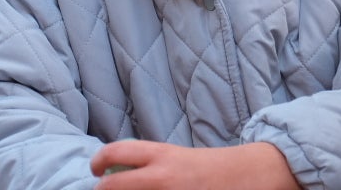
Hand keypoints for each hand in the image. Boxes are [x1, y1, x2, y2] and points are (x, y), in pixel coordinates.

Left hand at [90, 140, 299, 189]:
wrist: (246, 176)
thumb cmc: (207, 168)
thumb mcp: (174, 156)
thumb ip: (147, 162)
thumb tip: (113, 171)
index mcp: (160, 155)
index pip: (115, 153)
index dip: (97, 163)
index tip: (95, 171)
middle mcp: (161, 177)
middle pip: (112, 186)